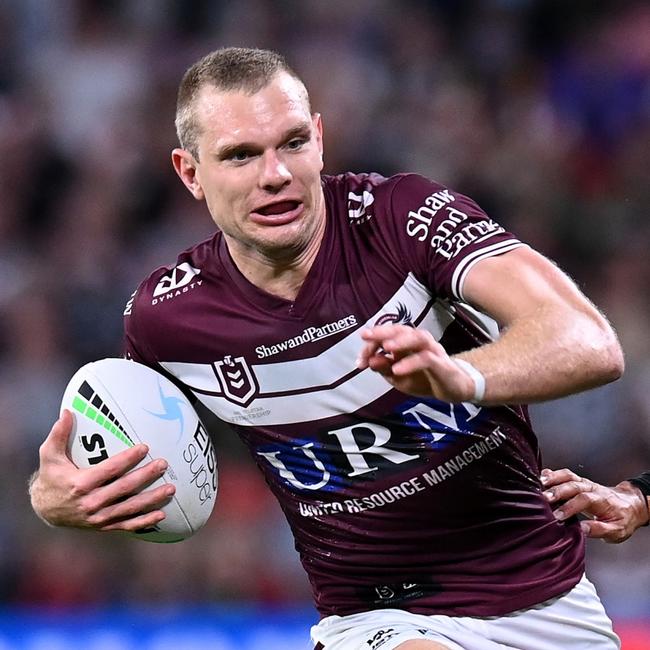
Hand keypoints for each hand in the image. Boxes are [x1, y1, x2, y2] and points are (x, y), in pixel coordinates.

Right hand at [29, 409, 175, 532]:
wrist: (45, 510)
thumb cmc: (52, 478)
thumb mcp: (49, 455)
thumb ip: (58, 434)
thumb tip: (67, 412)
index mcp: (81, 484)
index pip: (110, 470)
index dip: (128, 459)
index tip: (145, 448)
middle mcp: (91, 502)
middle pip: (125, 488)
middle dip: (146, 475)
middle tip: (163, 464)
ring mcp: (99, 517)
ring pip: (130, 508)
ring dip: (152, 498)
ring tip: (170, 488)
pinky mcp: (104, 526)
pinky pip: (127, 525)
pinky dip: (144, 521)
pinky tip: (161, 514)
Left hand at [357, 324, 475, 401]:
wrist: (453, 389)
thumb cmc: (423, 378)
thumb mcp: (398, 377)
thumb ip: (384, 368)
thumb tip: (369, 361)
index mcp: (407, 342)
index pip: (387, 335)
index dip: (371, 345)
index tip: (359, 361)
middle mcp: (420, 342)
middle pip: (402, 329)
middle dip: (383, 331)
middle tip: (366, 336)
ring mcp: (432, 350)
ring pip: (418, 337)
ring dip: (401, 341)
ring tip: (386, 347)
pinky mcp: (442, 364)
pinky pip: (426, 359)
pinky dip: (411, 363)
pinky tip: (397, 370)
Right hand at [541, 468, 648, 542]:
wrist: (630, 505)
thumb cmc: (622, 519)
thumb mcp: (617, 531)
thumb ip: (599, 529)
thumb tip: (582, 529)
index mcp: (602, 500)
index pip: (584, 499)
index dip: (569, 506)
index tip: (557, 516)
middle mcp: (592, 488)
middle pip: (573, 485)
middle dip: (557, 491)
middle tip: (544, 498)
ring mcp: (584, 483)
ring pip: (568, 476)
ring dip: (553, 479)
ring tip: (539, 483)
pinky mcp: (578, 481)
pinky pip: (565, 474)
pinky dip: (552, 474)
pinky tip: (542, 477)